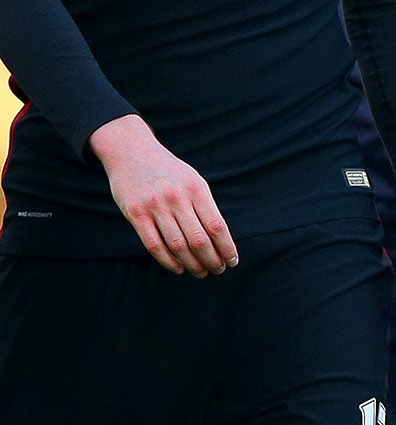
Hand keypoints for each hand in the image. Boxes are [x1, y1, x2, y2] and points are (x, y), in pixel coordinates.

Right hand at [91, 114, 236, 275]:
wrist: (133, 152)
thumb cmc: (169, 171)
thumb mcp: (193, 180)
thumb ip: (205, 205)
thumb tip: (220, 238)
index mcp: (196, 188)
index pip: (216, 226)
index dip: (226, 247)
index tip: (233, 261)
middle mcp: (177, 198)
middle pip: (199, 239)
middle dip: (212, 259)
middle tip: (218, 270)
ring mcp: (155, 206)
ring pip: (178, 245)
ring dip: (192, 263)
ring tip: (201, 272)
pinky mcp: (135, 214)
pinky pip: (154, 244)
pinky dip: (168, 261)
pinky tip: (178, 268)